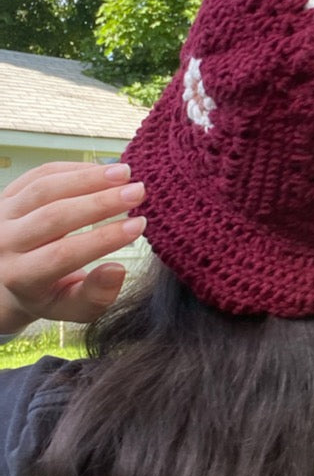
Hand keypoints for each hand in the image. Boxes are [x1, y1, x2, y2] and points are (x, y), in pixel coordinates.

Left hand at [0, 162, 146, 333]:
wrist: (7, 277)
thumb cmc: (48, 293)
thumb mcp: (72, 307)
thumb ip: (96, 295)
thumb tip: (118, 269)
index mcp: (22, 277)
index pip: (64, 254)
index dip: (104, 239)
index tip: (139, 225)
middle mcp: (5, 244)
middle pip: (55, 216)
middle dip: (101, 202)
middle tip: (138, 192)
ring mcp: (2, 215)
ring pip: (46, 188)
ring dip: (89, 177)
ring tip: (125, 173)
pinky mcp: (7, 194)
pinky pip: (40, 174)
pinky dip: (74, 168)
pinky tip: (103, 170)